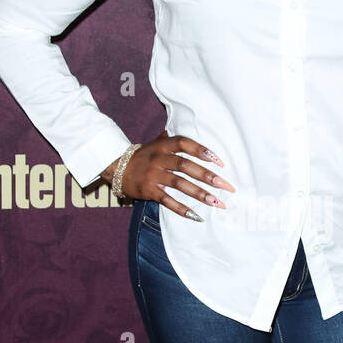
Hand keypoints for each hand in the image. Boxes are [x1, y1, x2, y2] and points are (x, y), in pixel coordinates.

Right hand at [102, 132, 235, 218]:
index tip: (220, 162)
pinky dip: (182, 209)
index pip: (185, 144)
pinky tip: (196, 216)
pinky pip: (167, 200)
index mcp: (163, 145)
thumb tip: (187, 125)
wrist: (116, 167)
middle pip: (185, 166)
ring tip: (217, 202)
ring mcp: (153, 175)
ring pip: (179, 184)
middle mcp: (159, 159)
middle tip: (226, 186)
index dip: (202, 151)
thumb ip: (172, 137)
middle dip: (208, 176)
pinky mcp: (148, 191)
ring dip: (199, 194)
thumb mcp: (155, 142)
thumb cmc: (143, 155)